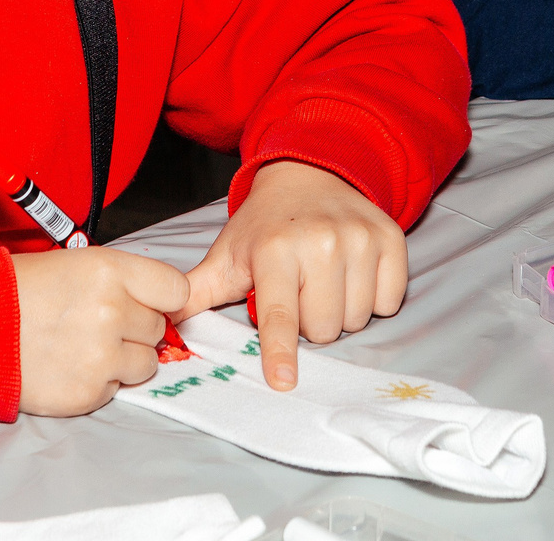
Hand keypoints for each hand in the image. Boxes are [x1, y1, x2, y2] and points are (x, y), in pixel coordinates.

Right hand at [11, 247, 188, 415]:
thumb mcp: (76, 264)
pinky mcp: (88, 393)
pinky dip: (98, 382)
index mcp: (111, 271)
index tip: (148, 303)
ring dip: (124, 359)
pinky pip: (116, 389)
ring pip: (145, 363)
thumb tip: (158, 303)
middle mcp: (112, 312)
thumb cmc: (18, 290)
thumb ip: (122, 280)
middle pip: (159, 328)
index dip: (162, 299)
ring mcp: (101, 357)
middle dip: (136, 329)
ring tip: (85, 347)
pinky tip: (69, 366)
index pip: (176, 290)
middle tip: (98, 324)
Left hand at [177, 160, 407, 390]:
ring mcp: (360, 238)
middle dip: (311, 323)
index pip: (279, 314)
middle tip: (301, 294)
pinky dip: (374, 298)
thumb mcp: (227, 255)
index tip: (283, 381)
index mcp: (275, 249)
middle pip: (323, 328)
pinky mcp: (391, 239)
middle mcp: (321, 241)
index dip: (280, 351)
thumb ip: (197, 292)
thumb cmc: (265, 224)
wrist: (309, 172)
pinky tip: (354, 275)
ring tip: (325, 282)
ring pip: (358, 318)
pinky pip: (390, 300)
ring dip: (342, 312)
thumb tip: (162, 324)